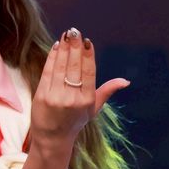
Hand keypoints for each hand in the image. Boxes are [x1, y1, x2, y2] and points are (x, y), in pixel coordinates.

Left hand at [28, 29, 128, 156]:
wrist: (53, 137)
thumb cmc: (75, 121)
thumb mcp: (94, 108)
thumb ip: (107, 91)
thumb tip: (126, 81)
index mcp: (87, 100)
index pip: (89, 73)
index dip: (88, 56)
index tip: (87, 41)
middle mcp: (72, 98)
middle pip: (74, 67)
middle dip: (75, 48)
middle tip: (75, 31)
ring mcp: (56, 96)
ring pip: (61, 67)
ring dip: (64, 49)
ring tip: (66, 35)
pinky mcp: (42, 95)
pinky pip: (48, 72)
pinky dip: (52, 58)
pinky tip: (57, 47)